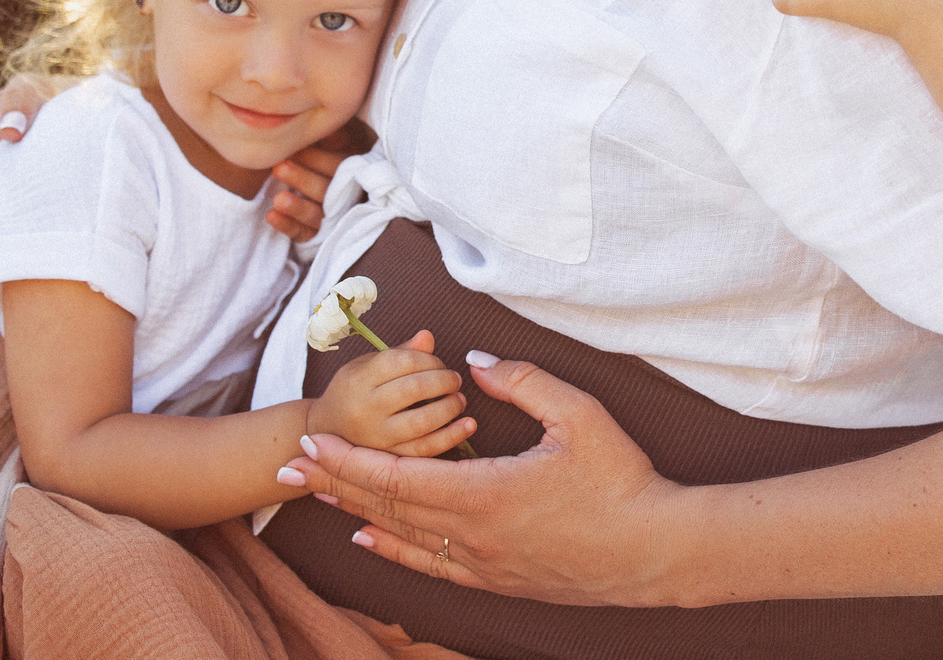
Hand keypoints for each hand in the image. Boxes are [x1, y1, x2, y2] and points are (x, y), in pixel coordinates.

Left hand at [266, 142, 344, 241]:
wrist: (334, 191)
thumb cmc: (333, 161)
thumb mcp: (343, 146)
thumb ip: (337, 138)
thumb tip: (329, 131)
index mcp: (353, 172)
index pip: (338, 167)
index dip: (317, 158)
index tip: (294, 148)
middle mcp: (346, 198)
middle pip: (326, 191)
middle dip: (302, 179)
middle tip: (279, 167)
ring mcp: (332, 220)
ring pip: (316, 216)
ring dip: (297, 207)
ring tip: (277, 199)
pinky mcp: (318, 237)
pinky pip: (304, 234)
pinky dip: (287, 226)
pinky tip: (271, 216)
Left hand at [282, 353, 685, 605]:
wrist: (654, 550)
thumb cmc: (622, 481)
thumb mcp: (578, 415)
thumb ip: (522, 382)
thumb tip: (476, 361)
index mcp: (484, 492)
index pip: (396, 476)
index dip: (349, 460)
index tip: (313, 443)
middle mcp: (472, 535)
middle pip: (385, 508)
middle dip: (333, 484)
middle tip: (288, 469)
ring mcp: (483, 564)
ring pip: (402, 538)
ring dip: (354, 512)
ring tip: (315, 496)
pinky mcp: (498, 580)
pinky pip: (430, 566)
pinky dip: (391, 550)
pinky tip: (368, 537)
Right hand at [305, 330, 475, 458]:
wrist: (324, 433)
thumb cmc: (354, 392)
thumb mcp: (368, 365)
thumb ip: (400, 353)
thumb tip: (428, 336)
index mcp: (359, 378)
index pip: (403, 361)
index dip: (429, 359)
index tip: (439, 364)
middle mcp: (366, 408)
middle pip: (415, 389)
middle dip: (444, 381)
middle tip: (454, 380)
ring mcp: (376, 437)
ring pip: (422, 421)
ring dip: (450, 407)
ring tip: (459, 400)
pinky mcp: (389, 460)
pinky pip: (425, 449)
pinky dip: (451, 436)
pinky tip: (467, 425)